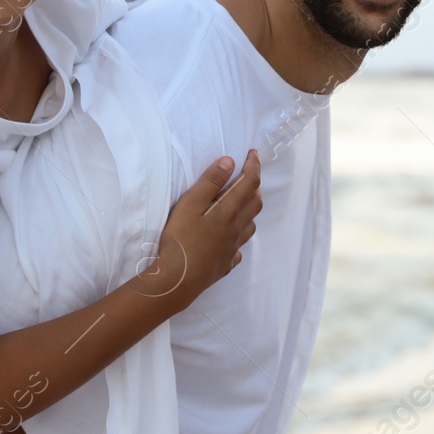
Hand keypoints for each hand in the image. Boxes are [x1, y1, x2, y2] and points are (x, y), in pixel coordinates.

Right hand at [141, 151, 261, 307]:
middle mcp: (237, 228)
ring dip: (250, 210)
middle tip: (246, 175)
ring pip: (250, 225)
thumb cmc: (180, 239)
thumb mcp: (190, 204)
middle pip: (255, 202)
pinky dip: (238, 237)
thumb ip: (210, 182)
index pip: (250, 182)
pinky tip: (229, 239)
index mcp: (229, 210)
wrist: (177, 281)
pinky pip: (238, 248)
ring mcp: (232, 248)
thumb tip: (230, 161)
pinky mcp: (225, 264)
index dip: (254, 165)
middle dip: (254, 185)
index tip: (253, 153)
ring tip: (240, 203)